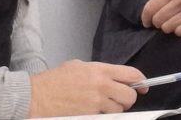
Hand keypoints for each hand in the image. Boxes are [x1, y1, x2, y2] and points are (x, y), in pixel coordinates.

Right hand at [28, 60, 143, 116]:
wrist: (37, 96)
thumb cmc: (55, 80)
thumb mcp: (79, 66)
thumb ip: (99, 71)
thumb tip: (114, 77)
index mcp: (100, 70)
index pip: (131, 74)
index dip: (141, 81)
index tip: (143, 86)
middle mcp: (101, 85)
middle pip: (129, 95)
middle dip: (128, 98)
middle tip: (121, 98)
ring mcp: (96, 103)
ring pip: (119, 109)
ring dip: (116, 109)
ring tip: (104, 106)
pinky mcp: (89, 116)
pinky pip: (105, 117)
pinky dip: (104, 116)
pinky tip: (95, 111)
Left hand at [142, 0, 180, 35]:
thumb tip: (156, 9)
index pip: (151, 7)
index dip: (145, 17)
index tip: (146, 22)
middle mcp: (180, 0)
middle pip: (158, 19)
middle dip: (157, 23)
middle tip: (161, 22)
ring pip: (168, 28)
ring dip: (168, 27)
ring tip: (173, 23)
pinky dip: (179, 31)